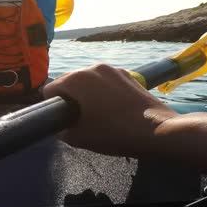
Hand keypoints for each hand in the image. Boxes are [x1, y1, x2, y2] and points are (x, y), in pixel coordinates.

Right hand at [42, 64, 178, 157]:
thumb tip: (61, 126)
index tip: (62, 120)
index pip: (50, 89)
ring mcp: (112, 69)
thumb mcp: (78, 138)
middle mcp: (92, 68)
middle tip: (79, 118)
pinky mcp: (128, 74)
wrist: (156, 131)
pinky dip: (103, 91)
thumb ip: (61, 130)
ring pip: (88, 80)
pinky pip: (105, 81)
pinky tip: (113, 108)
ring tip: (97, 113)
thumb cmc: (114, 134)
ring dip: (86, 93)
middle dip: (69, 98)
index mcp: (76, 80)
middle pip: (69, 81)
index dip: (51, 106)